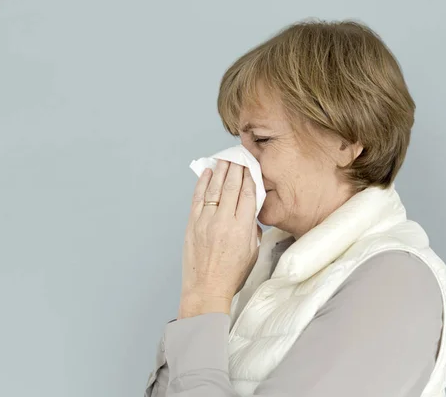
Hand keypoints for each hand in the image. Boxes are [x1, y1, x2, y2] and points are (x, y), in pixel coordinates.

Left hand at [178, 159, 260, 318]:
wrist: (206, 289)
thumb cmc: (232, 275)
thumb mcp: (252, 252)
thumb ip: (252, 229)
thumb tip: (249, 211)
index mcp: (242, 228)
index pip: (247, 194)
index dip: (250, 177)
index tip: (251, 166)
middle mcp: (223, 221)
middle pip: (231, 187)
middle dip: (236, 169)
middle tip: (238, 156)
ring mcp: (206, 221)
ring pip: (214, 189)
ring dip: (220, 171)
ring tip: (224, 159)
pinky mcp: (192, 224)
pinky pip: (198, 198)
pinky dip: (202, 183)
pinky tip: (207, 173)